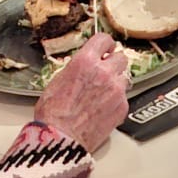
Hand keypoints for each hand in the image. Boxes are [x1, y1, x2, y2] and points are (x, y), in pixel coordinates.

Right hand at [35, 33, 130, 150]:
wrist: (60, 137)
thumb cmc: (53, 113)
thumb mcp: (58, 80)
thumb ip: (77, 68)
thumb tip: (84, 66)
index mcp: (85, 62)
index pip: (104, 40)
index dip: (106, 44)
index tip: (107, 48)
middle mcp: (104, 73)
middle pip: (121, 57)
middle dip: (113, 63)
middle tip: (106, 71)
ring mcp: (116, 90)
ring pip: (125, 78)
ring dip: (116, 82)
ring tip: (102, 93)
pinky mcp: (122, 107)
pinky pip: (124, 97)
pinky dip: (116, 101)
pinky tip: (103, 108)